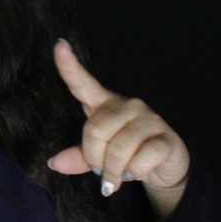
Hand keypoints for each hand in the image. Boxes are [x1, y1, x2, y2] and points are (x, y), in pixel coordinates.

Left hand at [47, 39, 189, 219]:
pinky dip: (133, 174)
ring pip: (117, 149)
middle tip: (102, 172)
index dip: (69, 66)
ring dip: (113, 172)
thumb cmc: (128, 154)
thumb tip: (54, 163)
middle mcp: (126, 105)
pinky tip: (134, 174)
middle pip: (95, 131)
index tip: (59, 45)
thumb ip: (79, 156)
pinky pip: (141, 159)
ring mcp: (148, 119)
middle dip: (95, 160)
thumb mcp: (100, 155)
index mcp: (104, 104)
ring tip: (117, 176)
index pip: (83, 82)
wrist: (165, 167)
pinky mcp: (166, 137)